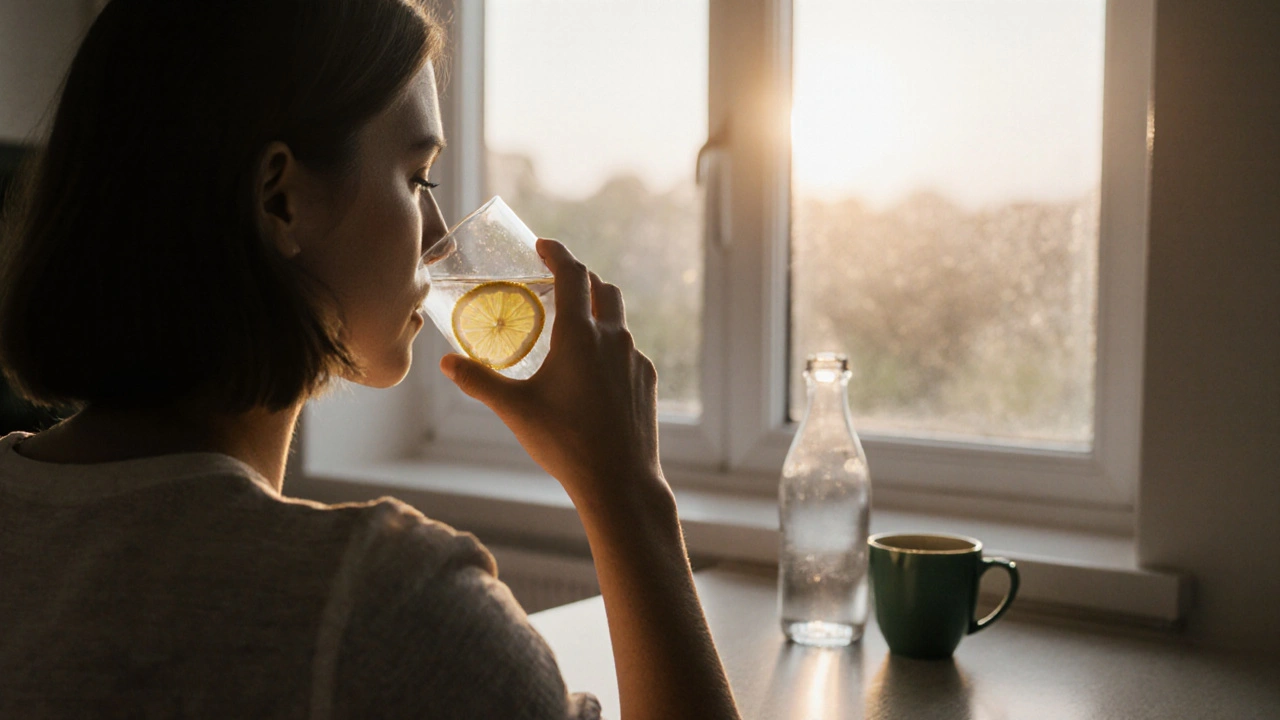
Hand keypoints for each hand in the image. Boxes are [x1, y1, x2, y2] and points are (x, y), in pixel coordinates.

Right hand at [440, 239, 664, 507]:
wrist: (620, 481)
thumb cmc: (565, 443)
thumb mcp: (514, 409)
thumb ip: (479, 381)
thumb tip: (447, 364)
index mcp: (580, 335)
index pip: (573, 274)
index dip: (558, 253)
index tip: (544, 246)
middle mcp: (614, 338)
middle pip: (603, 289)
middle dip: (582, 278)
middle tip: (558, 282)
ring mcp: (635, 359)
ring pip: (618, 321)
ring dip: (597, 313)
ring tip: (572, 327)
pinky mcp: (646, 381)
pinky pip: (627, 352)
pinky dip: (609, 347)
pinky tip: (592, 372)